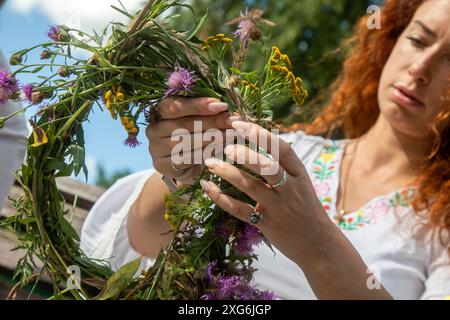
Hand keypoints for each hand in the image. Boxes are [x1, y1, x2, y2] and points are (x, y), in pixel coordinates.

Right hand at [146, 97, 241, 184]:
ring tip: (232, 134)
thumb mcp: (195, 119)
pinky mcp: (162, 165)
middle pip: (184, 125)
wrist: (183, 165)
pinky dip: (207, 153)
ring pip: (188, 142)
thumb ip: (205, 111)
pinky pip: (189, 158)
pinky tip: (222, 148)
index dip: (199, 105)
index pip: (176, 106)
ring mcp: (156, 148)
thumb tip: (227, 105)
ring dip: (213, 138)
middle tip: (233, 121)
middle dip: (212, 122)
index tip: (222, 105)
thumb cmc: (191, 135)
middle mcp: (154, 129)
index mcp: (159, 111)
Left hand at [199, 120, 334, 266]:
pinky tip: (207, 186)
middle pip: (267, 167)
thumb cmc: (306, 208)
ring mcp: (278, 207)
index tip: (240, 124)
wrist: (318, 244)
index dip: (260, 135)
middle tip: (226, 146)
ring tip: (211, 163)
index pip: (282, 149)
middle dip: (245, 154)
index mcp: (299, 174)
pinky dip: (221, 198)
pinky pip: (240, 209)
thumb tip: (258, 138)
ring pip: (250, 186)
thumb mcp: (300, 183)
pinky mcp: (266, 224)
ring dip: (228, 173)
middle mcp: (290, 189)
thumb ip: (282, 165)